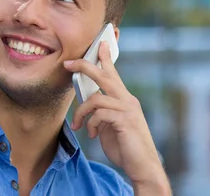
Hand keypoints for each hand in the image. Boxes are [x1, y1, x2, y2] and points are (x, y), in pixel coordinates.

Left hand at [63, 42, 170, 193]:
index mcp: (124, 99)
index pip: (114, 73)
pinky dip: (90, 123)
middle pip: (105, 75)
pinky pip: (99, 113)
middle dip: (85, 66)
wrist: (142, 167)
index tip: (102, 41)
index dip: (107, 56)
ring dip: (81, 112)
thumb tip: (88, 103)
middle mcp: (128, 100)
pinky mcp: (125, 120)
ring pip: (96, 97)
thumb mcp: (109, 125)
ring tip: (78, 125)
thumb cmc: (125, 146)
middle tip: (67, 64)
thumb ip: (101, 112)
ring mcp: (128, 109)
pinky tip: (91, 134)